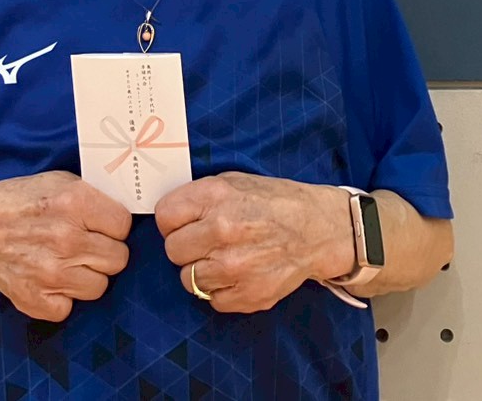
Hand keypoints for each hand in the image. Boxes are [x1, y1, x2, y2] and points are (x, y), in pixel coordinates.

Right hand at [0, 171, 131, 322]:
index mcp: (75, 203)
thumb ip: (93, 196)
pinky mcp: (36, 300)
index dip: (114, 225)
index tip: (101, 225)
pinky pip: (70, 307)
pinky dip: (62, 296)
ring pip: (99, 286)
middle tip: (86, 244)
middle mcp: (66, 238)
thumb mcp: (59, 181)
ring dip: (87, 275)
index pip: (124, 225)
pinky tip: (50, 278)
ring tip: (67, 261)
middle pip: (118, 259)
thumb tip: (126, 211)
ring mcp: (51, 273)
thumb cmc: (20, 201)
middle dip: (105, 251)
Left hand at [155, 173, 353, 313]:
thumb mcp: (234, 182)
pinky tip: (239, 272)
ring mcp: (234, 267)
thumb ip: (199, 198)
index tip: (184, 222)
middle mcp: (221, 231)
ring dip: (203, 270)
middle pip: (173, 251)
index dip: (173, 221)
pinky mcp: (247, 296)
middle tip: (206, 241)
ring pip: (189, 279)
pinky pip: (212, 300)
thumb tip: (168, 216)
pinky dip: (221, 289)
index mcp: (215, 197)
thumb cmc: (274, 201)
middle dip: (186, 246)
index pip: (164, 217)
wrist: (317, 229)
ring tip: (226, 256)